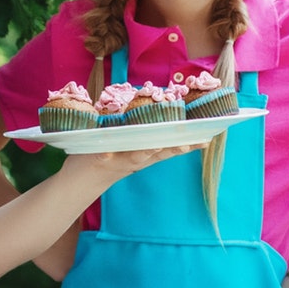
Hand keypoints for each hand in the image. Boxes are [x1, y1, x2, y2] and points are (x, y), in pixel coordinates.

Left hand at [57, 142, 203, 186]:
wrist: (82, 179)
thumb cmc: (110, 155)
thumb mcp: (133, 145)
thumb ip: (150, 132)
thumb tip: (167, 109)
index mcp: (146, 152)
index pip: (171, 147)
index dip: (188, 143)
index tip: (206, 137)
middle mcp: (136, 158)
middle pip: (159, 152)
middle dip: (173, 146)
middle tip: (188, 142)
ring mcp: (118, 160)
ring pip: (136, 156)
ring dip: (146, 151)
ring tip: (154, 145)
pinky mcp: (98, 159)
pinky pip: (102, 156)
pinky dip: (105, 154)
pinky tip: (105, 152)